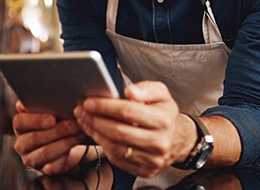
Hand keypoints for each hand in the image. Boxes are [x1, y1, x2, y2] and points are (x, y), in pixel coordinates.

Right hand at [12, 101, 89, 174]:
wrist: (62, 141)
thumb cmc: (55, 120)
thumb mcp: (49, 109)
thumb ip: (41, 102)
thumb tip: (31, 98)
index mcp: (20, 125)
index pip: (20, 122)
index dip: (36, 120)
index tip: (52, 118)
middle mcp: (21, 143)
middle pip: (35, 138)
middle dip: (58, 130)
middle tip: (75, 123)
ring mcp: (31, 158)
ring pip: (46, 152)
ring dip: (66, 141)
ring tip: (80, 131)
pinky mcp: (44, 169)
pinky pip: (54, 165)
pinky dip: (68, 153)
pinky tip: (78, 142)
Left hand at [73, 81, 195, 177]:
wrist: (179, 139)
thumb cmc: (165, 112)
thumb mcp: (162, 93)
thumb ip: (146, 88)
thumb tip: (130, 91)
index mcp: (163, 120)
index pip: (128, 112)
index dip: (105, 106)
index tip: (88, 102)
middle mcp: (159, 142)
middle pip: (118, 131)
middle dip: (94, 120)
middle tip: (80, 110)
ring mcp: (152, 159)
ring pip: (115, 147)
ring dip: (95, 133)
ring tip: (84, 120)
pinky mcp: (145, 171)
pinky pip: (118, 159)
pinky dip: (103, 146)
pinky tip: (96, 133)